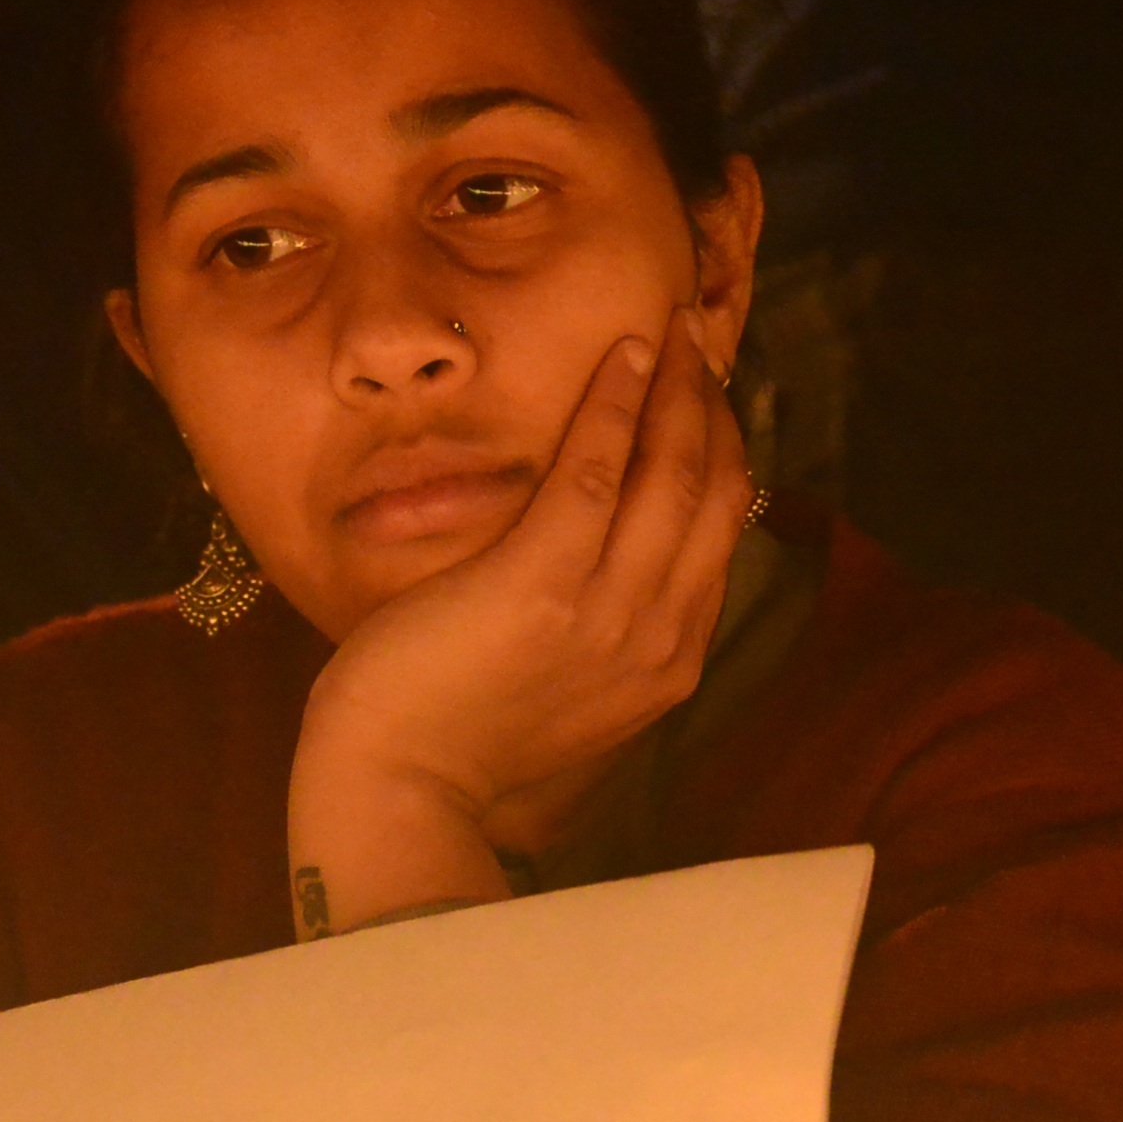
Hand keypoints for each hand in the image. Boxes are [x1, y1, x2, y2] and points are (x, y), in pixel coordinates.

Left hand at [283, 313, 748, 935]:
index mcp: (668, 662)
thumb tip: (600, 559)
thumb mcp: (559, 690)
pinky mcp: (546, 581)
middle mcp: (659, 636)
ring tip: (668, 330)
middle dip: (712, 411)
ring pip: (672, 476)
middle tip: (697, 342)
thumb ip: (600, 630)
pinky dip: (615, 405)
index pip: (719, 538)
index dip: (722, 456)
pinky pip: (597, 473)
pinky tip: (622, 355)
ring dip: (675, 391)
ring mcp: (610, 613)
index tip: (706, 398)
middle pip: (714, 498)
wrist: (400, 791)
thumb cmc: (458, 741)